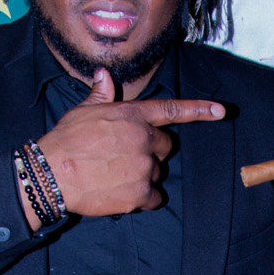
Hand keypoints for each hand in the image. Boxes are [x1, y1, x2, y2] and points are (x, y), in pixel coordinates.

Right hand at [16, 68, 225, 224]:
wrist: (52, 174)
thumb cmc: (65, 141)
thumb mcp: (83, 111)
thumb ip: (101, 95)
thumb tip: (104, 76)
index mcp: (132, 115)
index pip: (172, 110)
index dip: (199, 110)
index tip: (221, 112)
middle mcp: (143, 139)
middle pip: (165, 147)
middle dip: (150, 152)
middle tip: (123, 157)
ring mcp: (144, 167)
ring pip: (157, 173)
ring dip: (143, 175)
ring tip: (114, 175)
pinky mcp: (139, 193)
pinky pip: (154, 198)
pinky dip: (142, 199)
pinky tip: (121, 194)